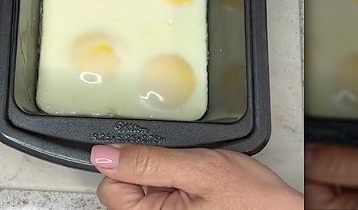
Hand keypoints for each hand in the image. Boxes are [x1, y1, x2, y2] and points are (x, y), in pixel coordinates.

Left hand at [91, 144, 301, 209]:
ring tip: (197, 183)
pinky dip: (176, 188)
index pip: (110, 187)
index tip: (159, 164)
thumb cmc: (252, 202)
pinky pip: (163, 197)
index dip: (131, 166)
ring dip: (166, 179)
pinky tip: (199, 191)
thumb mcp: (198, 169)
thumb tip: (104, 155)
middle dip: (151, 174)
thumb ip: (147, 162)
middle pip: (125, 190)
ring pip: (144, 192)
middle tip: (187, 175)